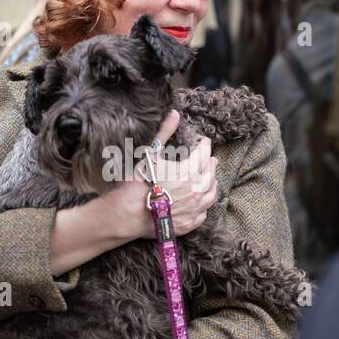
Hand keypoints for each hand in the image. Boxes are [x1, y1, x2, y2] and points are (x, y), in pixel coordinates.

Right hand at [100, 109, 219, 240]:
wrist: (127, 215)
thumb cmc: (136, 184)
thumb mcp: (150, 154)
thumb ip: (164, 133)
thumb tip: (174, 114)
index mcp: (188, 172)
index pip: (204, 154)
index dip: (205, 146)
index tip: (204, 141)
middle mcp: (196, 191)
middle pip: (210, 174)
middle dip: (211, 164)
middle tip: (210, 158)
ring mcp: (194, 209)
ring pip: (211, 194)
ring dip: (211, 183)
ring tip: (209, 177)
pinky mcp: (189, 224)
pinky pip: (203, 213)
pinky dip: (204, 204)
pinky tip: (201, 200)